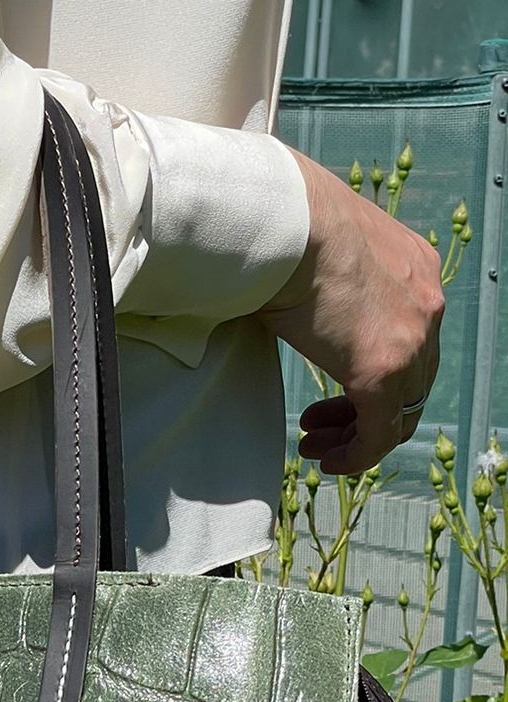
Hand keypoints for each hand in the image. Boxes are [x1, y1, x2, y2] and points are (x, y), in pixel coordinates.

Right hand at [256, 149, 443, 475]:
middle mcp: (426, 306)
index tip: (333, 393)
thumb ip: (332, 288)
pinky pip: (379, 432)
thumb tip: (298, 306)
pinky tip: (329, 460)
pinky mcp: (383, 370)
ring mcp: (410, 341)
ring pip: (397, 413)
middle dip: (362, 413)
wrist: (292, 225)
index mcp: (416, 272)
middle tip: (321, 428)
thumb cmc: (292, 234)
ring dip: (356, 437)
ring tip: (318, 446)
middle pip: (409, 384)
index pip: (410, 343)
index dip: (374, 375)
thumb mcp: (327, 260)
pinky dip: (357, 454)